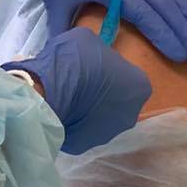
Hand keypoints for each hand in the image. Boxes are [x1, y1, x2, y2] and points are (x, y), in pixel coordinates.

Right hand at [6, 27, 151, 153]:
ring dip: (88, 109)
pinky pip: (80, 130)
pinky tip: (59, 111)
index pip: (130, 77)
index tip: (95, 67)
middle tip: (82, 83)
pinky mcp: (86, 146)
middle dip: (104, 94)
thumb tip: (94, 58)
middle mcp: (130, 114)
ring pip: (100, 119)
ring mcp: (109, 134)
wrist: (47, 94)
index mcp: (139, 87)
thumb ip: (99, 51)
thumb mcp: (87, 40)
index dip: (112, 71)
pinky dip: (73, 123)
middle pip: (118, 101)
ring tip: (67, 97)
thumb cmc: (74, 62)